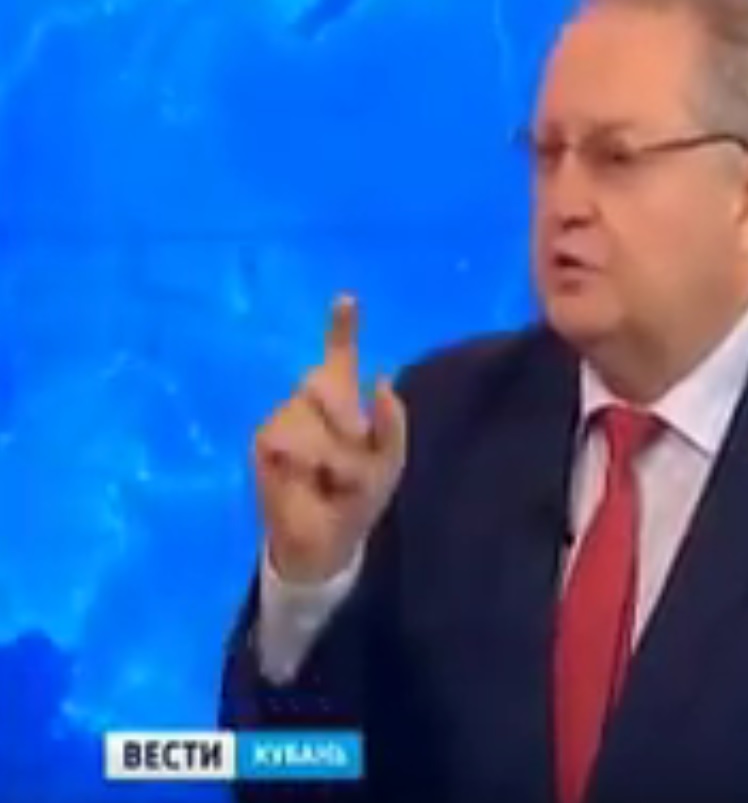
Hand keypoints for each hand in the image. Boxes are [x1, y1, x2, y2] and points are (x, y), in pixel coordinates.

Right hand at [253, 294, 407, 583]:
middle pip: (324, 380)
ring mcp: (285, 419)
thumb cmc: (358, 498)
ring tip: (335, 478)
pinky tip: (314, 479)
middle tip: (354, 444)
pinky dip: (312, 461)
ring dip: (334, 452)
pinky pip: (290, 439)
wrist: (327, 540)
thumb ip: (392, 423)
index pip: (339, 356)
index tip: (347, 297)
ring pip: (309, 414)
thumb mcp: (388, 463)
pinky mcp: (266, 442)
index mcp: (344, 401)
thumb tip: (383, 380)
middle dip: (345, 413)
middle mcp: (310, 402)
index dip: (341, 328)